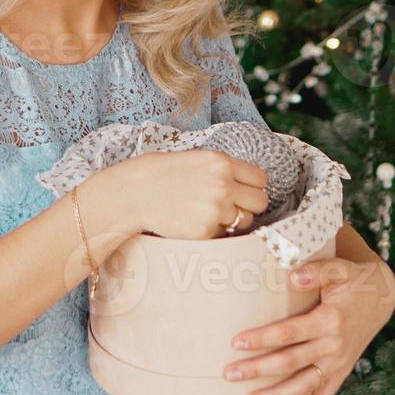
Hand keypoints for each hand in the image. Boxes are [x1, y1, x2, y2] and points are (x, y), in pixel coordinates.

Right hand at [106, 150, 269, 239]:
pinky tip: (196, 222)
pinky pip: (225, 235)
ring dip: (233, 220)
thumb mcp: (198, 159)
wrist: (134, 193)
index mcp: (222, 163)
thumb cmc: (164, 174)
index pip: (260, 179)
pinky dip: (215, 232)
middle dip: (249, 205)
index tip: (242, 191)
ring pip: (245, 221)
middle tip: (231, 207)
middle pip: (260, 202)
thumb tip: (251, 186)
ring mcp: (214, 210)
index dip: (252, 187)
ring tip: (209, 214)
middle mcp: (223, 185)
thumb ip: (224, 170)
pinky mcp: (204, 231)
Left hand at [223, 254, 394, 394]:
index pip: (290, 333)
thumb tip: (293, 274)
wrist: (381, 297)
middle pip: (290, 363)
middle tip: (229, 374)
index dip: (263, 338)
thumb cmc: (352, 279)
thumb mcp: (339, 269)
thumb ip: (317, 270)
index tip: (236, 342)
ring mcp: (338, 363)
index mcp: (330, 320)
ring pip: (304, 386)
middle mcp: (334, 346)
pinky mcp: (341, 372)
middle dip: (258, 370)